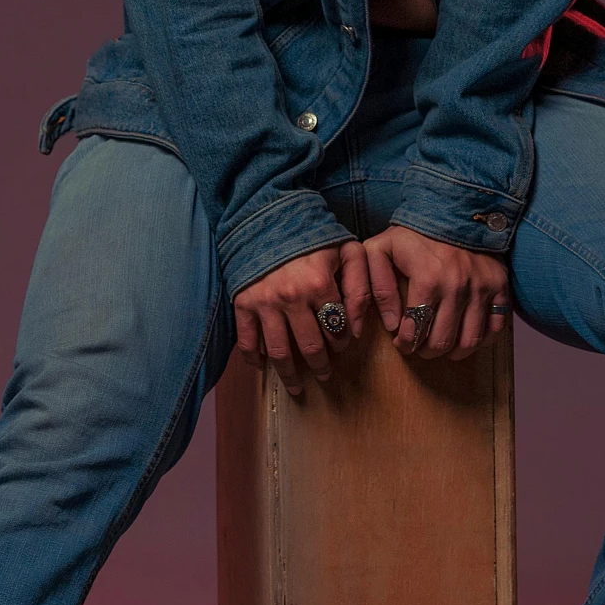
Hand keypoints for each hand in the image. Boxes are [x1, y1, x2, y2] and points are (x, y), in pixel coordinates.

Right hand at [233, 242, 373, 391]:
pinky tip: (261, 367)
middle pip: (310, 346)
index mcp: (319, 284)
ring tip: (296, 387)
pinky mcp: (243, 303)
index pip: (336, 327)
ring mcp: (265, 303)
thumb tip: (356, 328)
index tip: (341, 347)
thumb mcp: (347, 251)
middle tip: (325, 376)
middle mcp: (291, 299)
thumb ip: (360, 286)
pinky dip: (254, 358)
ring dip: (289, 374)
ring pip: (279, 352)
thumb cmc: (311, 234)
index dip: (341, 342)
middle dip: (320, 366)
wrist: (267, 217)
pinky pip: (248, 340)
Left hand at [361, 225, 509, 359]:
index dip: (405, 344)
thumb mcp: (380, 250)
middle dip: (426, 351)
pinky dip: (481, 340)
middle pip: (442, 341)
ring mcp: (482, 287)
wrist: (452, 208)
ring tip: (441, 346)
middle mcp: (458, 286)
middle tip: (419, 347)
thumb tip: (391, 324)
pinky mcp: (499, 285)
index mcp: (428, 278)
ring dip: (453, 351)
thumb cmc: (411, 233)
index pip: (415, 330)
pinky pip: (495, 327)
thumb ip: (378, 286)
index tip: (401, 343)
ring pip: (469, 340)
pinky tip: (465, 337)